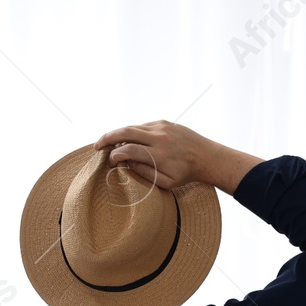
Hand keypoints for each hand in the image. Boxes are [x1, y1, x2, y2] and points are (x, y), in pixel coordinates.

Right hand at [94, 121, 261, 193]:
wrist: (208, 158)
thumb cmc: (187, 174)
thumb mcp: (167, 182)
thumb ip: (145, 173)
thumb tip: (127, 164)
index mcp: (160, 154)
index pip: (129, 150)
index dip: (115, 155)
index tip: (109, 162)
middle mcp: (159, 137)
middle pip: (126, 132)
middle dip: (107, 138)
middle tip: (96, 146)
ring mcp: (162, 127)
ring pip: (133, 127)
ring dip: (118, 133)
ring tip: (107, 142)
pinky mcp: (164, 122)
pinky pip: (143, 125)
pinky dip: (132, 131)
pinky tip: (126, 139)